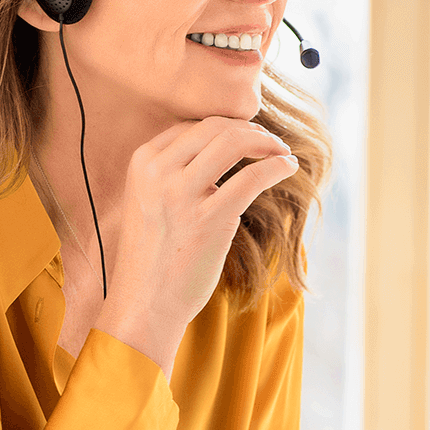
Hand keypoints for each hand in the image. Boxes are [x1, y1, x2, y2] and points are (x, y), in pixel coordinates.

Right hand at [96, 116, 296, 373]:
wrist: (144, 304)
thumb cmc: (152, 257)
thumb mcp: (148, 201)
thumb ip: (172, 173)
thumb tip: (218, 149)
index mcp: (142, 163)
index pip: (192, 125)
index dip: (226, 125)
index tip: (246, 135)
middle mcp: (159, 172)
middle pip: (216, 127)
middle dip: (249, 129)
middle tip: (269, 142)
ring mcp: (183, 194)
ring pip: (234, 142)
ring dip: (266, 142)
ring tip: (281, 152)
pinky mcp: (210, 218)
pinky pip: (253, 177)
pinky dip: (276, 166)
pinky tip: (287, 168)